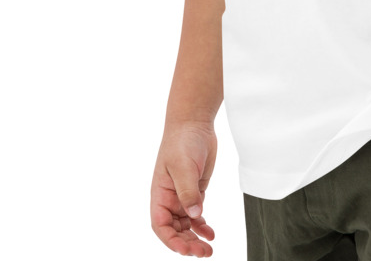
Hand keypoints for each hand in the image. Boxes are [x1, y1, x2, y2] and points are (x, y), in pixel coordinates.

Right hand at [150, 119, 218, 256]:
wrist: (194, 123)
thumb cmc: (182, 141)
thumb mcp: (183, 166)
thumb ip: (188, 191)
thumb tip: (194, 214)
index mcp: (160, 194)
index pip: (160, 225)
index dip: (170, 240)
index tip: (184, 249)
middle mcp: (169, 198)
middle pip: (174, 229)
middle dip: (186, 243)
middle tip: (202, 253)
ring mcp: (183, 195)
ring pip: (186, 225)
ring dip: (195, 238)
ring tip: (208, 250)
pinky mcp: (195, 190)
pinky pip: (196, 214)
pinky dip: (202, 226)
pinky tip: (211, 234)